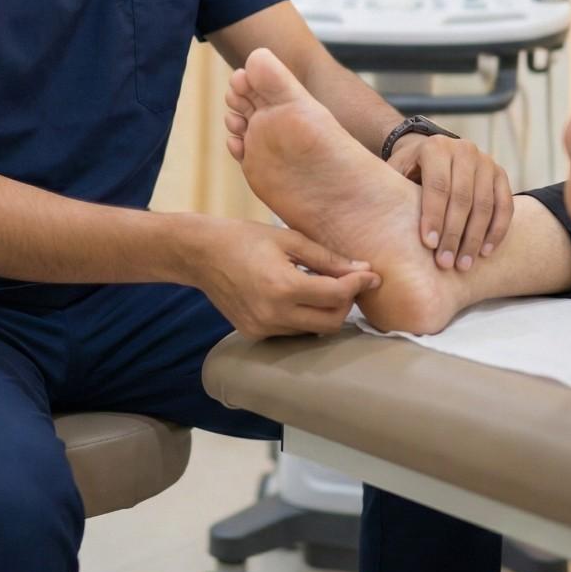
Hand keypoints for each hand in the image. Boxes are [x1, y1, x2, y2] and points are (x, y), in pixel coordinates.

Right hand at [190, 217, 380, 339]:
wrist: (200, 253)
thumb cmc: (242, 238)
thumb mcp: (288, 239)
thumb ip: (326, 258)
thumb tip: (361, 269)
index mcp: (283, 287)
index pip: (336, 296)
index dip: (358, 285)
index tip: (371, 275)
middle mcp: (273, 314)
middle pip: (331, 322)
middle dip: (346, 303)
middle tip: (349, 281)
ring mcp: (262, 328)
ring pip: (312, 330)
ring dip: (326, 311)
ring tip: (322, 285)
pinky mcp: (254, 333)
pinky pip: (292, 331)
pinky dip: (303, 316)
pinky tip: (299, 295)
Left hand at [386, 134, 513, 270]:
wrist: (434, 152)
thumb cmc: (410, 169)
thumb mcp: (397, 171)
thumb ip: (392, 190)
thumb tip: (379, 224)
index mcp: (435, 147)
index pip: (437, 185)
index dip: (433, 216)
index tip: (429, 245)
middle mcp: (464, 150)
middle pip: (462, 198)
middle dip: (453, 234)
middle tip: (445, 263)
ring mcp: (486, 161)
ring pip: (484, 205)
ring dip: (475, 238)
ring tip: (464, 265)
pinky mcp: (501, 174)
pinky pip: (505, 205)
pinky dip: (497, 231)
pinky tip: (486, 252)